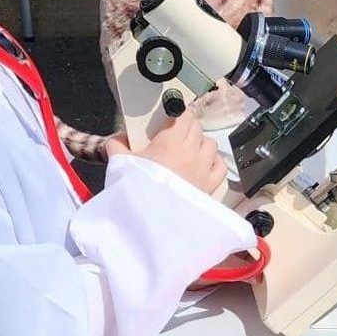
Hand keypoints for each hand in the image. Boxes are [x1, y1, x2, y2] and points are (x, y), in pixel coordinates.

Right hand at [108, 110, 226, 194]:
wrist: (151, 220)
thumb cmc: (137, 188)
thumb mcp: (121, 163)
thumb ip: (116, 145)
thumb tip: (116, 138)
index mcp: (171, 141)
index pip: (184, 115)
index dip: (177, 115)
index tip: (169, 120)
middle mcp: (191, 152)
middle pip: (197, 127)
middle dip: (186, 128)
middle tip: (174, 136)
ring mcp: (203, 169)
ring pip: (210, 144)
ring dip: (200, 143)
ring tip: (187, 151)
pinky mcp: (210, 186)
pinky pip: (220, 166)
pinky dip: (214, 162)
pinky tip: (202, 165)